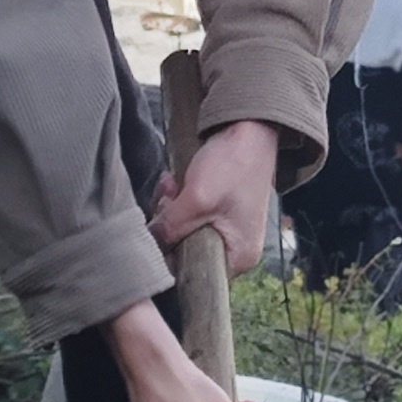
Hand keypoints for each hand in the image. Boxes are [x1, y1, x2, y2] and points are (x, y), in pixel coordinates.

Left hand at [149, 117, 280, 275]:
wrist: (252, 127)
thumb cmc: (234, 164)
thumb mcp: (197, 199)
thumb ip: (170, 227)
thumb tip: (149, 243)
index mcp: (238, 257)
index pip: (193, 274)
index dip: (170, 254)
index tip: (162, 229)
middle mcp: (235, 249)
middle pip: (185, 252)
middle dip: (169, 225)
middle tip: (169, 199)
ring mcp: (227, 229)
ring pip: (183, 231)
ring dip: (171, 209)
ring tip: (174, 185)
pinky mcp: (219, 211)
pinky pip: (189, 215)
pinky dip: (178, 200)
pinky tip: (177, 182)